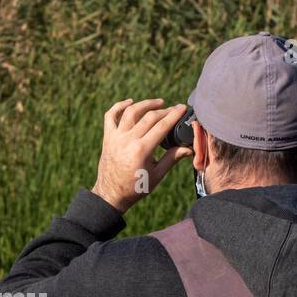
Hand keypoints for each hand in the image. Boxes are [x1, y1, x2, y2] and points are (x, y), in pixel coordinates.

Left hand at [90, 99, 193, 213]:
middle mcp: (127, 140)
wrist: (111, 194)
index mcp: (141, 150)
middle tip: (174, 109)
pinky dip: (119, 106)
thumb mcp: (156, 175)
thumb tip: (190, 148)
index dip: (174, 115)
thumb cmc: (136, 187)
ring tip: (158, 103)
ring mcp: (115, 138)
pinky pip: (110, 116)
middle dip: (164, 110)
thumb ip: (172, 158)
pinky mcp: (107, 138)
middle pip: (149, 117)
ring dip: (145, 104)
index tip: (182, 108)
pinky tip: (130, 102)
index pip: (161, 126)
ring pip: (130, 112)